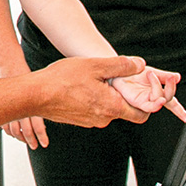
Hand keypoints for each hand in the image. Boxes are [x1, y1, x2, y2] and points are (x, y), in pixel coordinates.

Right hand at [0, 59, 49, 148]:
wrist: (9, 64)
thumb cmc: (24, 72)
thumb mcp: (37, 84)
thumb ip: (42, 100)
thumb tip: (51, 111)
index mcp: (31, 102)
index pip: (37, 125)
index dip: (41, 136)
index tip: (44, 143)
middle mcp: (20, 107)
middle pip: (26, 131)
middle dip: (31, 140)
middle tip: (36, 145)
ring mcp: (9, 108)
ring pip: (14, 130)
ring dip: (21, 137)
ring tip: (26, 141)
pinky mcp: (1, 107)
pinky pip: (5, 125)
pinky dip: (10, 131)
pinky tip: (14, 133)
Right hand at [37, 56, 151, 127]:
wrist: (36, 95)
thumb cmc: (61, 81)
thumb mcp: (96, 65)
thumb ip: (121, 66)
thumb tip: (139, 65)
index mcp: (111, 107)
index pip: (142, 114)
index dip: (149, 101)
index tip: (145, 88)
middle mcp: (103, 119)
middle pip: (126, 109)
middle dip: (127, 94)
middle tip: (120, 77)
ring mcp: (90, 121)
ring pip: (109, 108)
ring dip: (109, 94)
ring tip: (99, 77)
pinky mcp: (80, 119)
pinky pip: (95, 109)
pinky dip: (96, 98)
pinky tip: (86, 84)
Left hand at [111, 67, 185, 120]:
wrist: (116, 71)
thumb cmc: (130, 73)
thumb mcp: (151, 71)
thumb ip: (164, 76)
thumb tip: (178, 77)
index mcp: (157, 90)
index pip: (172, 101)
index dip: (180, 109)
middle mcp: (152, 97)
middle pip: (168, 98)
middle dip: (171, 88)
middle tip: (170, 77)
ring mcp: (145, 100)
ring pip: (160, 100)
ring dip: (160, 90)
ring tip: (151, 74)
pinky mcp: (138, 102)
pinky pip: (149, 106)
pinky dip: (156, 104)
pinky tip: (159, 99)